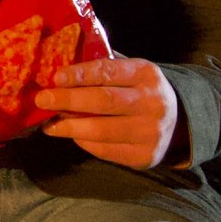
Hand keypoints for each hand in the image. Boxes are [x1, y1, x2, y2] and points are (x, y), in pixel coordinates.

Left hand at [32, 54, 180, 171]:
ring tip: (49, 124)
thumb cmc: (141, 91)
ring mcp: (150, 132)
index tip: (55, 77)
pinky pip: (105, 150)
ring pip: (101, 131)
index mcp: (147, 74)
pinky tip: (72, 134)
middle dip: (68, 100)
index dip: (80, 74)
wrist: (178, 124)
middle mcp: (152, 102)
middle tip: (42, 100)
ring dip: (69, 127)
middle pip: (103, 101)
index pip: (108, 71)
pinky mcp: (143, 157)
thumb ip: (103, 67)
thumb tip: (59, 64)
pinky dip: (83, 142)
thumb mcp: (131, 72)